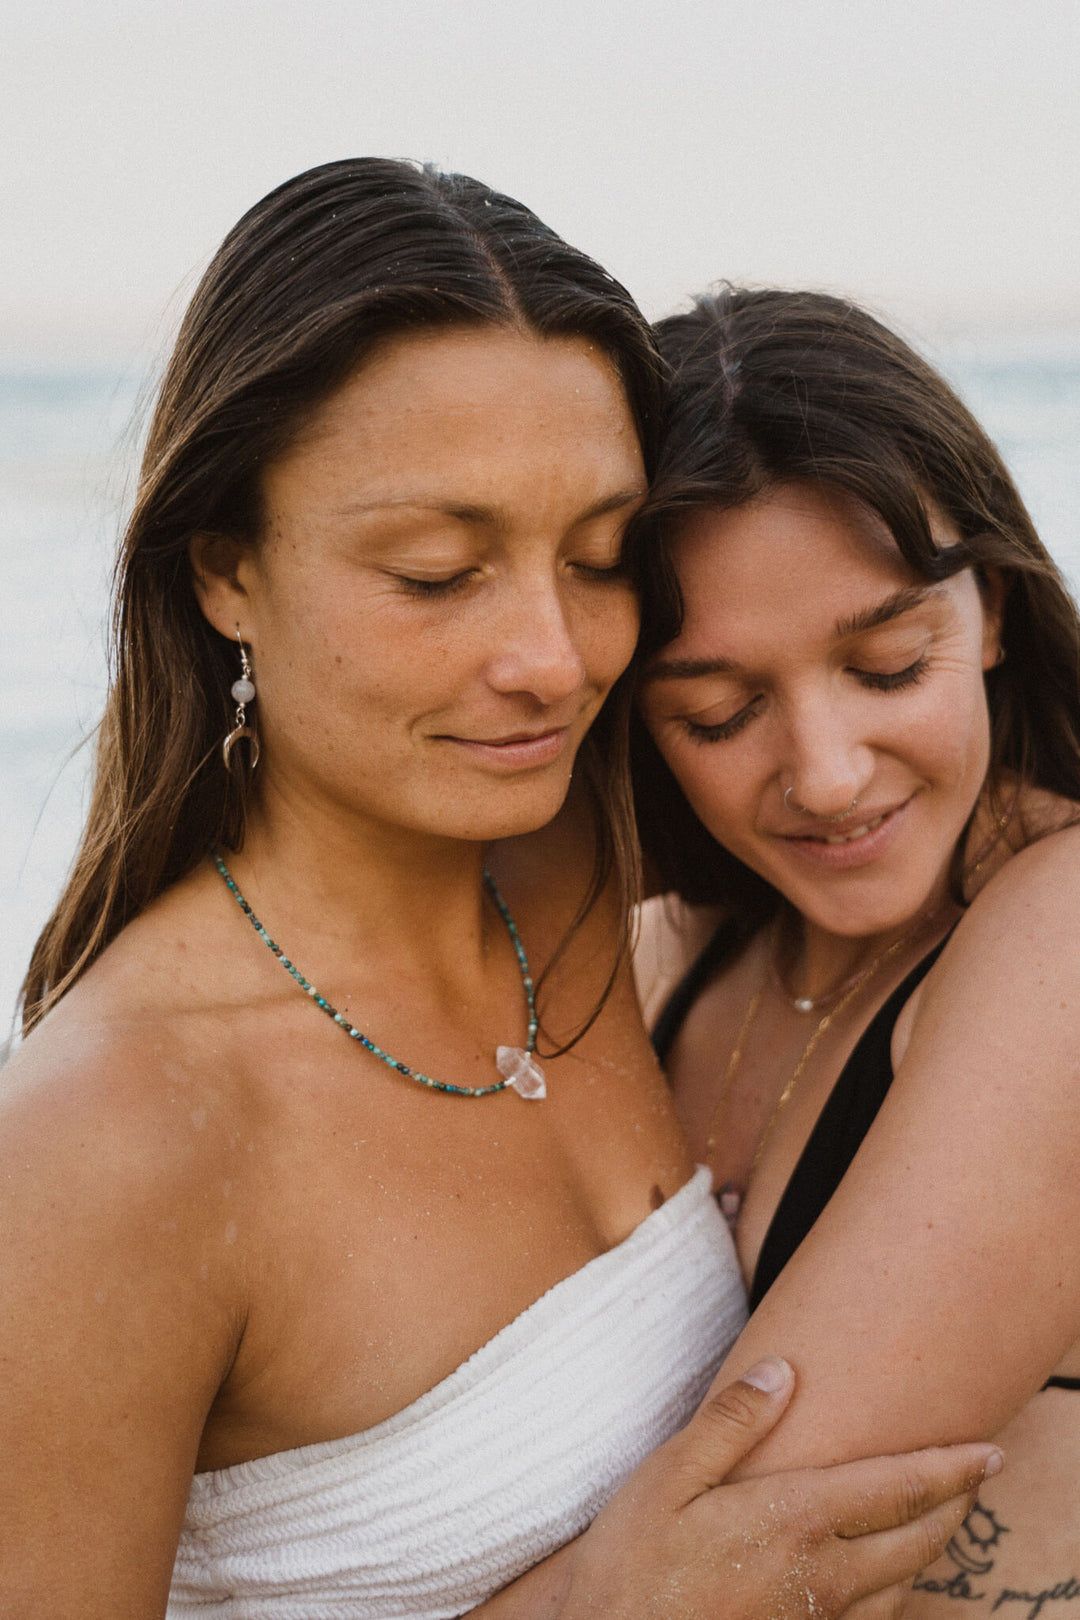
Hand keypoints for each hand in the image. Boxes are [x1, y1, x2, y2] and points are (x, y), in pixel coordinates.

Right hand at [556, 1357, 1000, 1619]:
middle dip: (954, 1505)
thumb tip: (784, 1372)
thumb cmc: (632, 1566)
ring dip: (930, 1548)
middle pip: (917, 1540)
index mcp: (794, 1521)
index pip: (896, 1489)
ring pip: (903, 1586)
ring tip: (938, 1518)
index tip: (988, 1451)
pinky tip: (883, 1579)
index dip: (949, 1470)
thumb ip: (730, 1423)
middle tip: (975, 1474)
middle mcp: (821, 1575)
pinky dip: (897, 1591)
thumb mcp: (667, 1478)